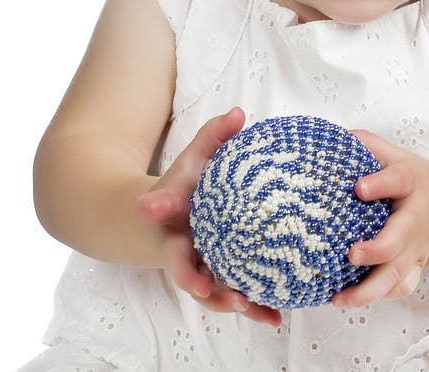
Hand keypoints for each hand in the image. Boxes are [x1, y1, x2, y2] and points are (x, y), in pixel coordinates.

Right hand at [134, 106, 281, 327]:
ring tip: (254, 308)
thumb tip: (239, 112)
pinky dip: (251, 308)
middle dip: (195, 281)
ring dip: (228, 301)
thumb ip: (214, 136)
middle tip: (213, 291)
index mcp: (172, 215)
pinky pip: (230, 294)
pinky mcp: (215, 279)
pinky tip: (276, 316)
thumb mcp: (194, 158)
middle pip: (184, 268)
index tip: (152, 214)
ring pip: (209, 290)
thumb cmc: (184, 186)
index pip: (164, 213)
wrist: (159, 220)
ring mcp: (197, 266)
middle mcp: (181, 247)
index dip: (160, 211)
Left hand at [331, 129, 428, 309]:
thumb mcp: (402, 158)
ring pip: (398, 276)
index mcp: (412, 184)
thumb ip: (371, 146)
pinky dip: (379, 297)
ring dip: (370, 290)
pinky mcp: (417, 267)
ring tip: (341, 297)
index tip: (359, 188)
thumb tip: (339, 137)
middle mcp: (416, 220)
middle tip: (352, 254)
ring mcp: (418, 249)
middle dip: (376, 251)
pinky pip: (401, 287)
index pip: (397, 181)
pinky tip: (351, 300)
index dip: (379, 185)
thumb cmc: (425, 183)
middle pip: (399, 240)